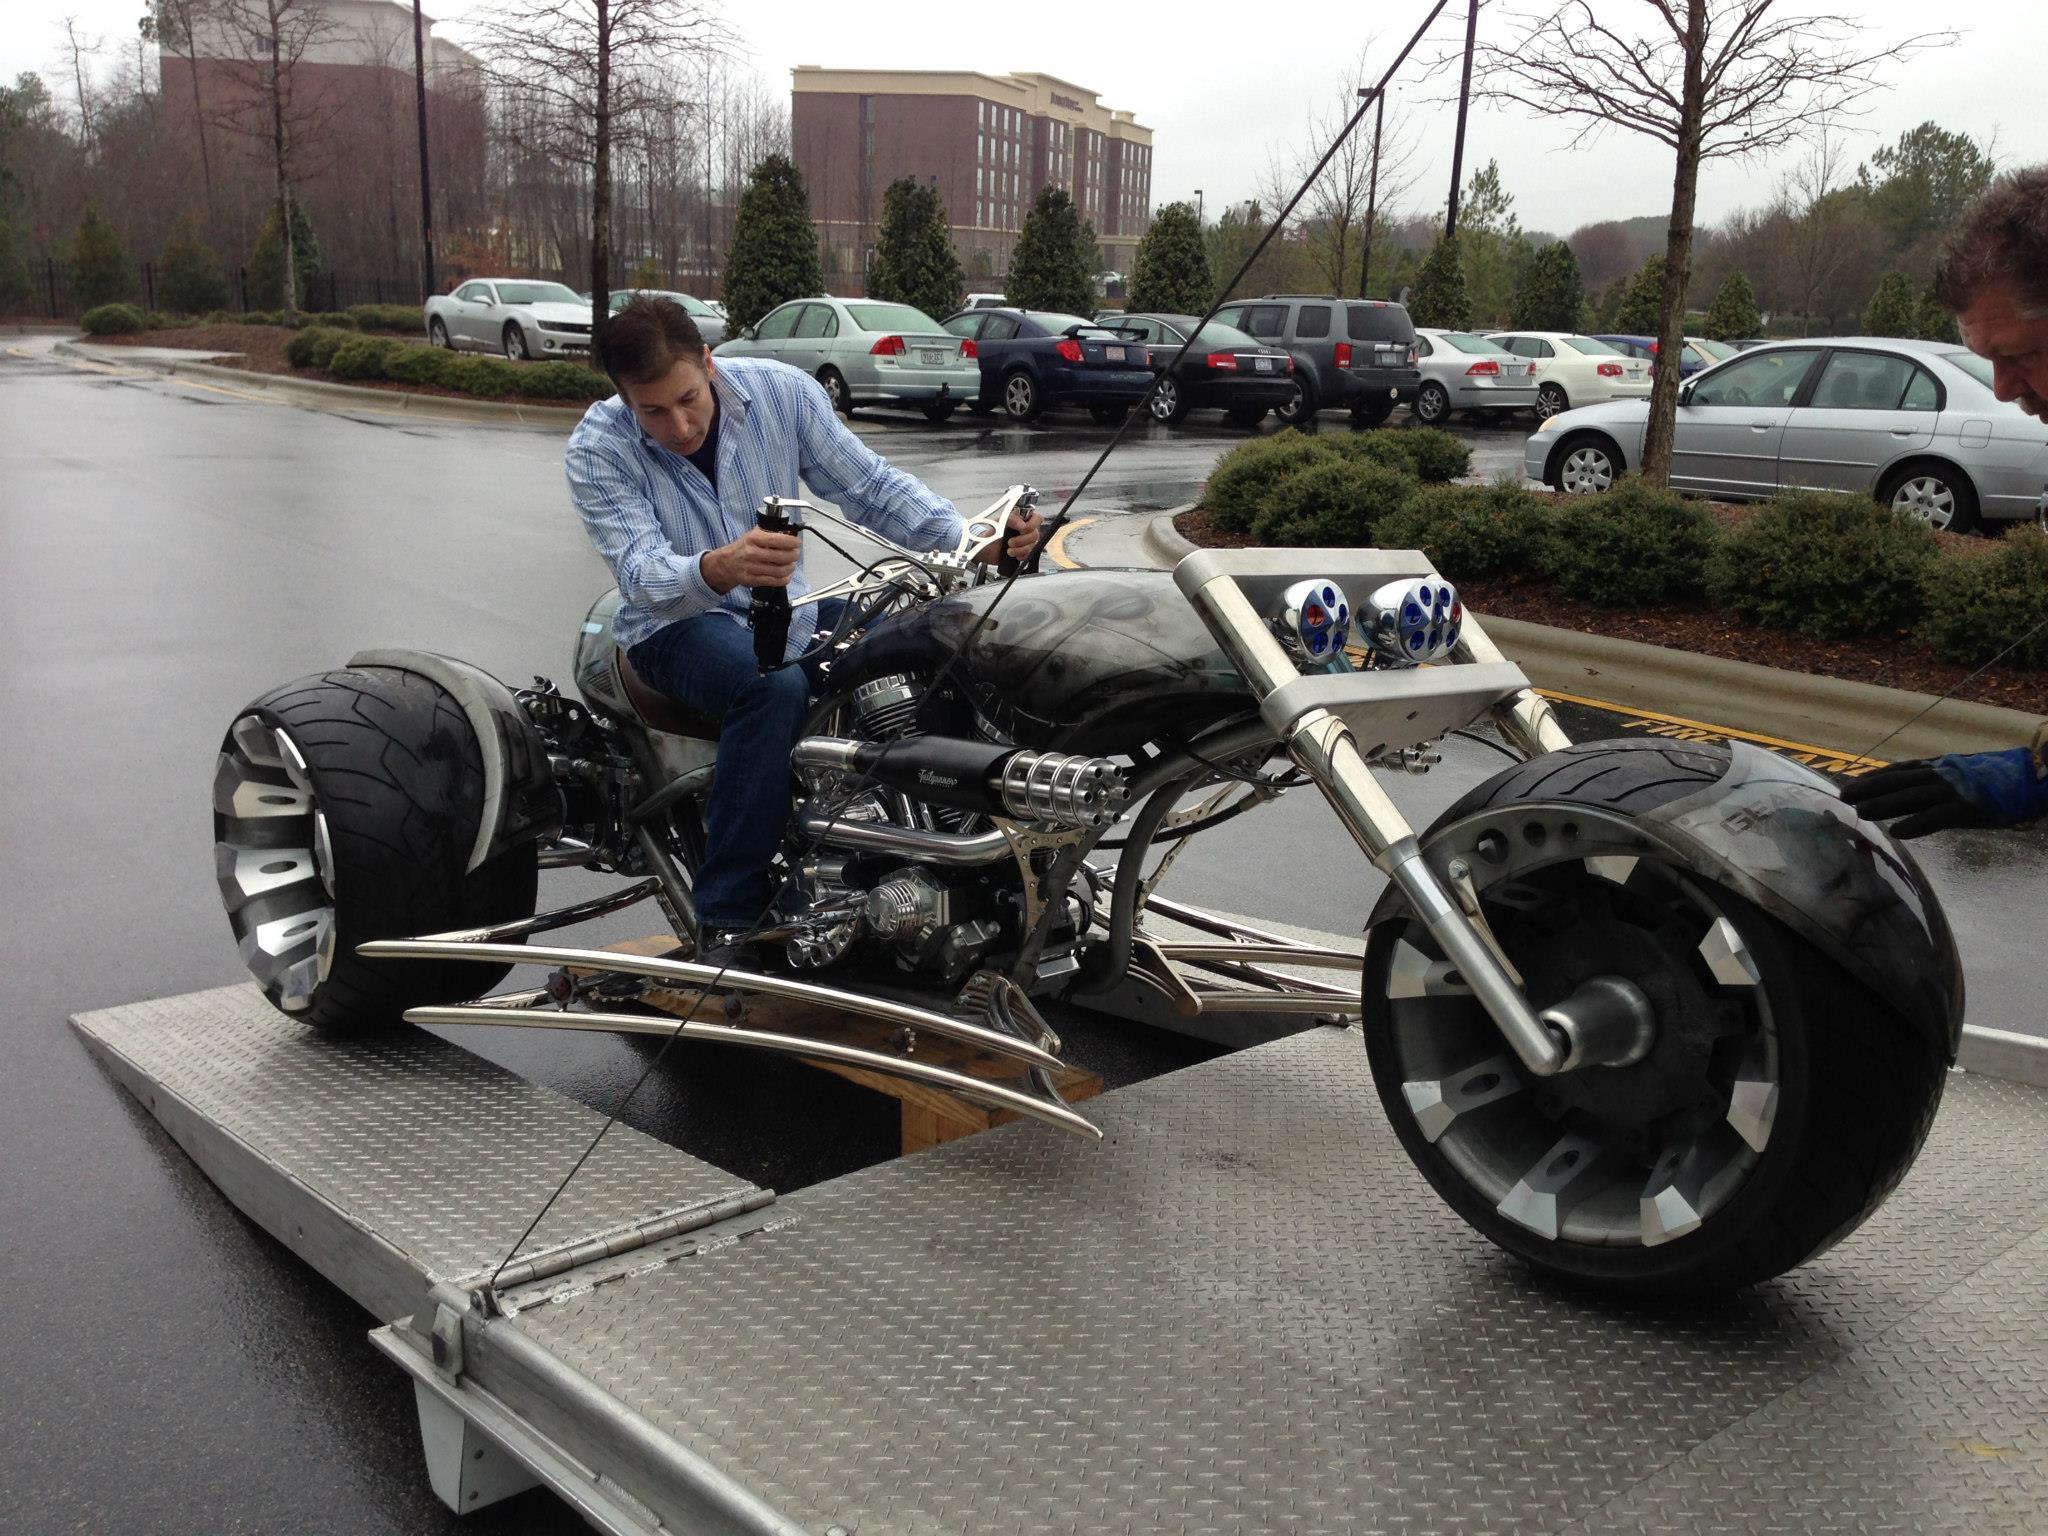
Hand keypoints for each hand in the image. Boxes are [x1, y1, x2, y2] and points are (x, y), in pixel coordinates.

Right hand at [702, 528, 798, 592]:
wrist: (727, 563)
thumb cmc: (743, 548)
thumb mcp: (754, 534)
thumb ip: (770, 533)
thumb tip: (789, 533)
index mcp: (753, 539)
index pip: (778, 540)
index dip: (792, 542)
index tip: (797, 543)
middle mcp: (752, 553)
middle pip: (782, 556)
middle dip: (794, 555)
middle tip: (796, 554)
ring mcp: (752, 568)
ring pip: (780, 570)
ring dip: (791, 567)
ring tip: (791, 564)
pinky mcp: (752, 580)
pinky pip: (775, 581)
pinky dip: (785, 578)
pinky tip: (786, 574)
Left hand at [981, 505, 1043, 565]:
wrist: (985, 549)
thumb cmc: (991, 533)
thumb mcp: (999, 521)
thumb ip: (1011, 519)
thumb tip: (1023, 524)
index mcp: (1022, 519)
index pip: (1037, 518)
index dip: (1032, 524)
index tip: (1021, 529)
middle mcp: (1026, 530)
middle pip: (1035, 534)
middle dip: (1022, 540)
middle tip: (1010, 541)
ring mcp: (1027, 541)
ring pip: (1032, 545)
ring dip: (1019, 549)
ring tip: (1009, 549)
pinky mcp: (1024, 552)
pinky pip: (1029, 555)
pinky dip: (1019, 555)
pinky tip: (1012, 554)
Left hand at [1838, 747, 2047, 838]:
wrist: (2031, 781)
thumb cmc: (1993, 782)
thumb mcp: (1958, 777)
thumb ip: (1933, 782)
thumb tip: (1904, 792)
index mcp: (1939, 767)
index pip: (1899, 770)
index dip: (1873, 777)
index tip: (1849, 783)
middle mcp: (1943, 775)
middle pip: (1899, 781)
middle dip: (1869, 788)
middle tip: (1843, 797)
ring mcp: (1956, 790)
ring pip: (1913, 796)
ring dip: (1885, 804)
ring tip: (1861, 812)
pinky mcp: (1970, 808)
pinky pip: (1939, 816)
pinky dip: (1918, 823)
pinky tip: (1898, 831)